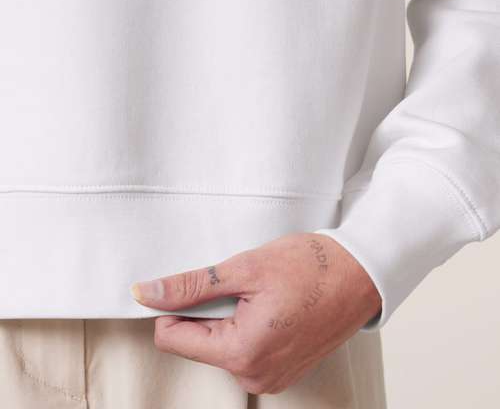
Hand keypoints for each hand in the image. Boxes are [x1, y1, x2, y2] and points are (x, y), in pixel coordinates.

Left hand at [130, 232, 381, 394]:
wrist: (360, 273)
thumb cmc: (311, 267)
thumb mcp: (244, 268)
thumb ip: (191, 286)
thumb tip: (146, 293)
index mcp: (241, 353)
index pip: (171, 338)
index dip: (175, 306)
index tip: (195, 284)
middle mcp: (254, 375)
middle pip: (197, 341)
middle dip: (209, 309)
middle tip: (243, 285)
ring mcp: (271, 376)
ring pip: (220, 344)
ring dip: (230, 315)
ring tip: (263, 294)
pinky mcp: (282, 369)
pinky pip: (244, 348)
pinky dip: (247, 324)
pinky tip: (272, 305)